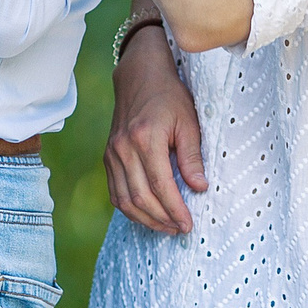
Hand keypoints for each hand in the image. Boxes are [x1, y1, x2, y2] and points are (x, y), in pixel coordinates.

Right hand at [104, 26, 205, 233]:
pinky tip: (146, 215)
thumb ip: (192, 156)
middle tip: (181, 229)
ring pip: (124, 199)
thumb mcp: (189, 122)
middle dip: (162, 219)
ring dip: (145, 218)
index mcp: (145, 138)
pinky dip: (129, 208)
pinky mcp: (107, 156)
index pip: (160, 185)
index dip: (175, 209)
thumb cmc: (169, 97)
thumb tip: (199, 188)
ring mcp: (112, 153)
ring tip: (166, 227)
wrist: (139, 77)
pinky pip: (114, 191)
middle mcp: (124, 148)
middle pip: (140, 197)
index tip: (189, 224)